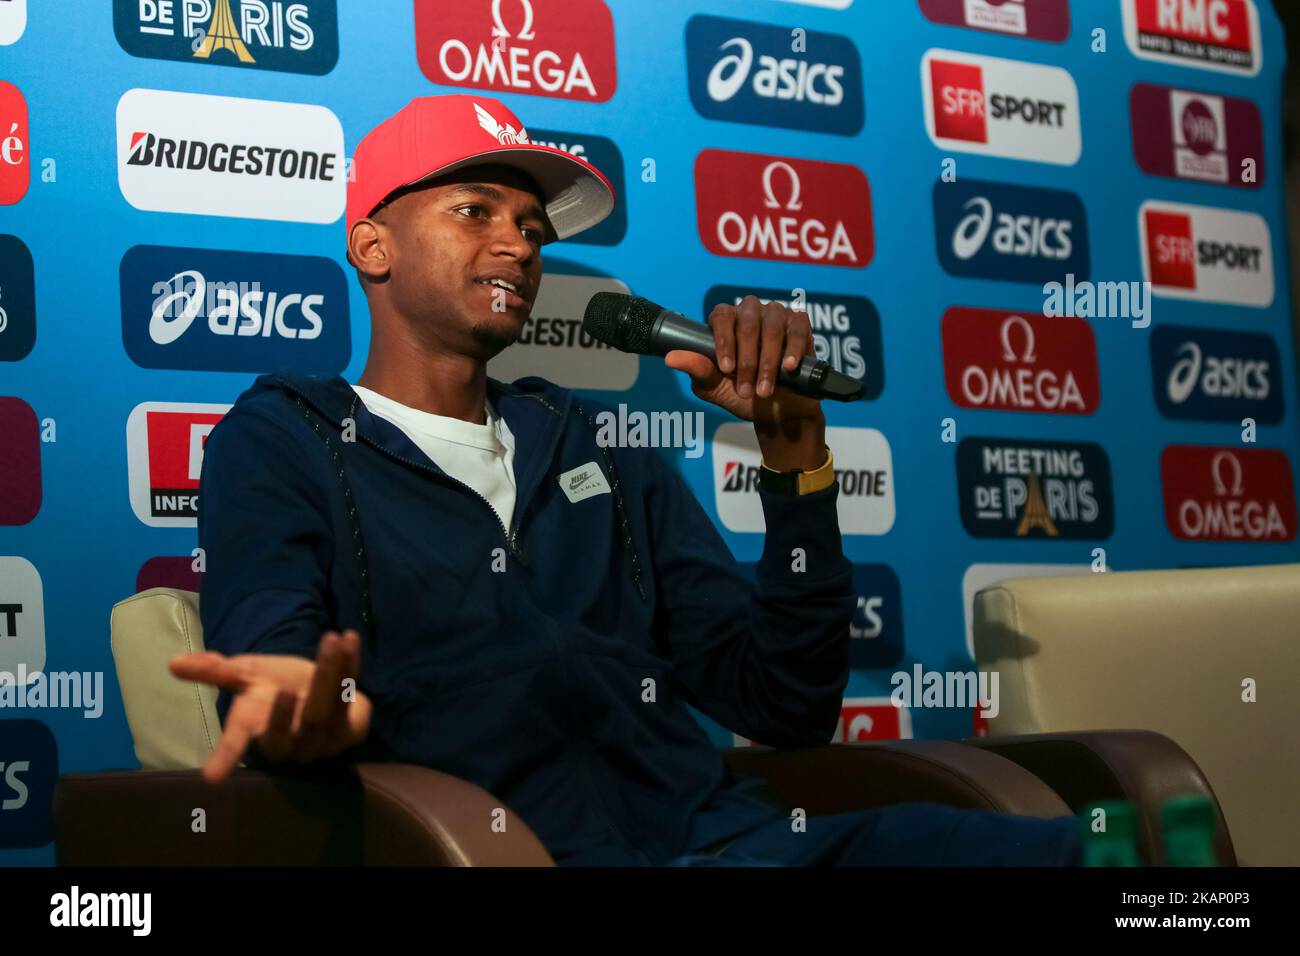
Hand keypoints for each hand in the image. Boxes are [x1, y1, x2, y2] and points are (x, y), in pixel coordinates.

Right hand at [169, 630, 371, 782]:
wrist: (320, 689)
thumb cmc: (276, 688)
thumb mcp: (246, 676)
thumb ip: (215, 671)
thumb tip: (173, 663)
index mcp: (259, 730)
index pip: (239, 745)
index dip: (225, 757)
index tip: (210, 777)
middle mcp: (291, 741)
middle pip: (291, 731)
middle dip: (287, 714)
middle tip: (283, 690)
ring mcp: (324, 738)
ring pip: (326, 708)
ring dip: (329, 672)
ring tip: (329, 641)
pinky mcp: (351, 726)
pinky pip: (352, 692)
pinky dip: (352, 663)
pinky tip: (350, 636)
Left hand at [664, 295, 826, 470]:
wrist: (777, 412)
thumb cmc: (743, 395)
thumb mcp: (716, 388)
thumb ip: (697, 370)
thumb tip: (670, 358)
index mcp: (726, 322)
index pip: (721, 316)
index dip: (724, 340)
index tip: (726, 368)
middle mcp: (750, 313)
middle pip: (747, 322)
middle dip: (747, 360)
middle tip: (746, 390)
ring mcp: (776, 316)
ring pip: (772, 326)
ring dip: (767, 361)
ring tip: (765, 389)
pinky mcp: (800, 325)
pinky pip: (798, 328)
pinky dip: (793, 348)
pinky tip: (788, 367)